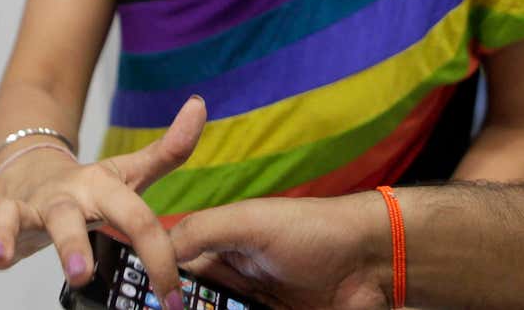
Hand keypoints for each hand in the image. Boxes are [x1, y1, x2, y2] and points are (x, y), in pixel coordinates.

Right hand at [0, 97, 205, 305]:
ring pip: (3, 222)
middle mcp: (57, 199)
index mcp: (96, 189)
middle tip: (81, 274)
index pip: (134, 219)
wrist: (32, 164)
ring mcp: (20, 211)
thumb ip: (169, 148)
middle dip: (70, 244)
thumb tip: (201, 106)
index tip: (173, 297)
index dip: (157, 256)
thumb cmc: (88, 182)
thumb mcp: (129, 171)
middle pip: (64, 218)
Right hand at [171, 193, 389, 309]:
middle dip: (185, 309)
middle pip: (196, 305)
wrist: (374, 261)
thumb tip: (154, 253)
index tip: (149, 304)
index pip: (176, 275)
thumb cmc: (312, 229)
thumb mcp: (250, 222)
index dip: (160, 291)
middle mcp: (234, 286)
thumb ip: (201, 231)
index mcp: (221, 251)